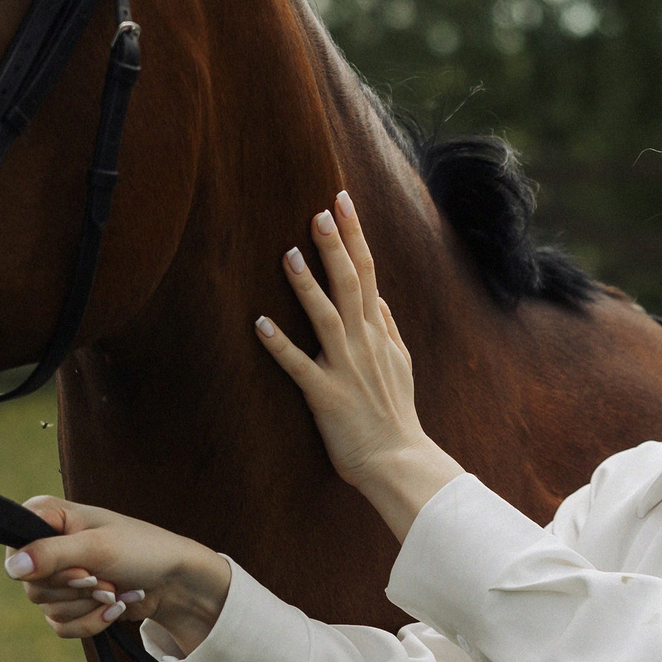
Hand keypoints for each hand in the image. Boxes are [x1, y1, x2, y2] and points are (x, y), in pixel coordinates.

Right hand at [1, 494, 231, 653]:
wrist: (175, 582)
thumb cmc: (142, 550)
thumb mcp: (97, 547)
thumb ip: (52, 554)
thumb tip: (13, 566)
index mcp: (48, 517)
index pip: (16, 548)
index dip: (46, 567)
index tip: (82, 569)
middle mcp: (46, 545)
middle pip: (32, 585)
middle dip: (76, 590)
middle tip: (104, 579)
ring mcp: (57, 577)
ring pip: (47, 608)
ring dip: (89, 605)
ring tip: (116, 589)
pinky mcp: (69, 603)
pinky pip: (61, 626)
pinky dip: (91, 622)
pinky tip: (115, 608)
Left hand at [256, 189, 464, 538]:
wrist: (399, 461)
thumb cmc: (396, 415)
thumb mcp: (401, 364)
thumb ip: (389, 328)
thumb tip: (381, 297)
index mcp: (379, 333)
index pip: (368, 272)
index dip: (355, 235)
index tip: (342, 200)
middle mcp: (364, 343)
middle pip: (350, 285)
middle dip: (335, 246)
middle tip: (319, 210)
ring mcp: (345, 368)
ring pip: (326, 318)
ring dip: (307, 286)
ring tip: (288, 253)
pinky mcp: (326, 396)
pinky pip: (299, 366)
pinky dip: (280, 344)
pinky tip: (259, 323)